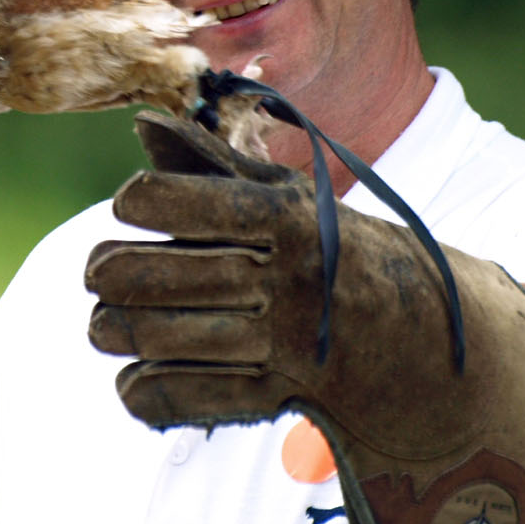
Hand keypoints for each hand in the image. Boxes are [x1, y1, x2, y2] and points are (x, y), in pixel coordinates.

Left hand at [86, 112, 524, 523]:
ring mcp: (283, 344)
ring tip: (105, 323)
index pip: (182, 201)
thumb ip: (210, 163)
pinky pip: (186, 398)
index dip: (139, 201)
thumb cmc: (337, 253)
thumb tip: (141, 124)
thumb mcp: (287, 197)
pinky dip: (144, 391)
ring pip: (161, 338)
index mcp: (285, 218)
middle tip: (97, 272)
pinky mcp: (278, 397)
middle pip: (157, 276)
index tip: (129, 205)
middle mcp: (285, 279)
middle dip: (109, 273)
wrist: (427, 343)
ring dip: (115, 331)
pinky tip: (134, 375)